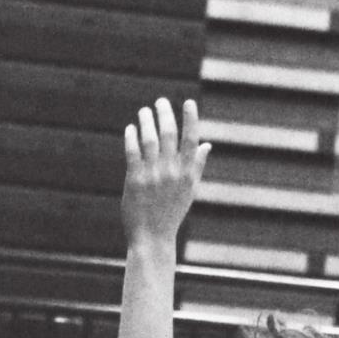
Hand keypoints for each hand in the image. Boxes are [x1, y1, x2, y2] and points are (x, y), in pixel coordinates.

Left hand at [123, 97, 208, 246]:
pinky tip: (131, 128)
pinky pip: (133, 152)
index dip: (191, 119)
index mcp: (187, 174)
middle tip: (160, 101)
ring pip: (150, 139)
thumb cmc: (171, 213)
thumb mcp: (189, 190)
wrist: (153, 236)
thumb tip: (207, 145)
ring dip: (147, 121)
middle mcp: (171, 172)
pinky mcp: (134, 180)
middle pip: (169, 135)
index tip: (189, 102)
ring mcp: (153, 175)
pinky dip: (132, 137)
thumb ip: (197, 166)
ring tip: (144, 111)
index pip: (191, 140)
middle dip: (165, 114)